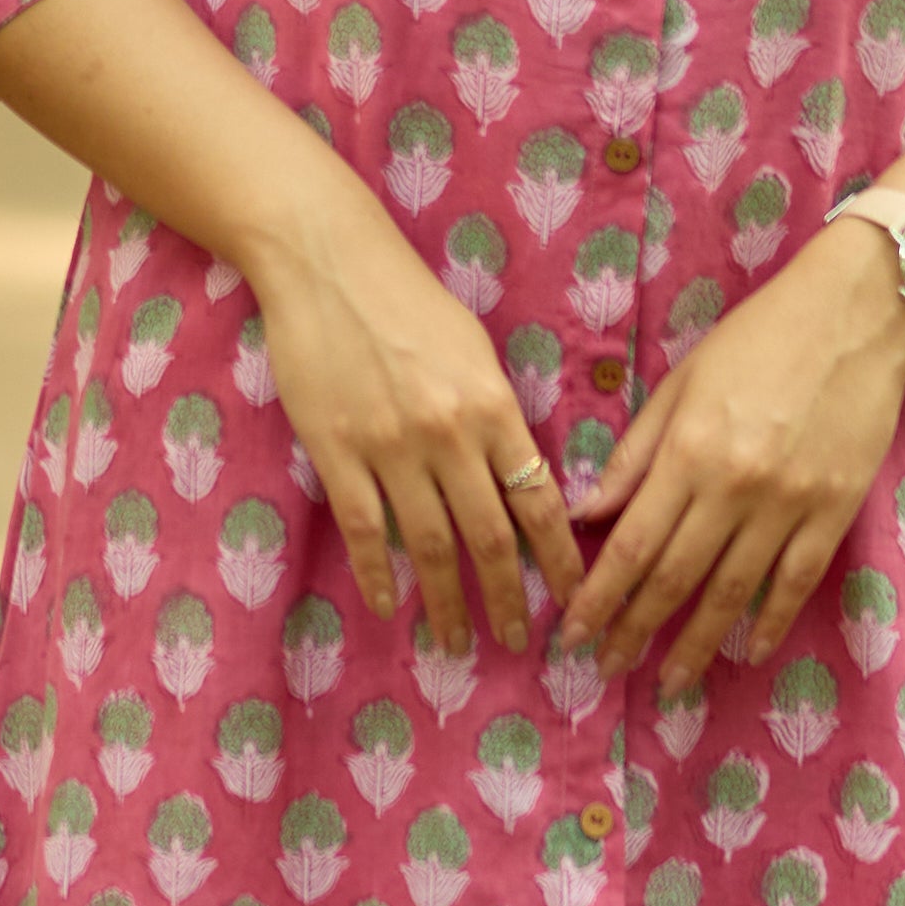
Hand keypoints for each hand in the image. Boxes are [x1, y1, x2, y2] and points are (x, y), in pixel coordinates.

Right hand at [247, 187, 586, 658]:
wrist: (329, 263)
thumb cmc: (409, 300)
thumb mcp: (475, 349)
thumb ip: (497, 415)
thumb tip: (521, 480)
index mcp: (493, 406)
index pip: (539, 501)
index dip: (560, 560)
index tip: (576, 599)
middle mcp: (450, 435)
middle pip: (489, 537)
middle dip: (509, 598)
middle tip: (518, 642)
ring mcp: (390, 447)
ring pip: (429, 545)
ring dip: (448, 601)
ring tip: (458, 641)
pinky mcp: (336, 451)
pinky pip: (365, 529)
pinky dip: (379, 574)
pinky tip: (389, 606)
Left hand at [563, 221, 904, 690]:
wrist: (857, 313)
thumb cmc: (759, 337)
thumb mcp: (681, 382)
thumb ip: (634, 454)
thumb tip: (587, 516)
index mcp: (689, 451)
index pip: (631, 545)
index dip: (599, 598)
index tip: (573, 635)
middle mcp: (735, 486)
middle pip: (674, 578)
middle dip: (634, 631)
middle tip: (606, 669)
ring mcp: (790, 503)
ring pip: (733, 592)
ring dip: (696, 644)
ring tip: (669, 683)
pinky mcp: (835, 510)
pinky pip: (797, 581)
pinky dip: (770, 622)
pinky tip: (747, 651)